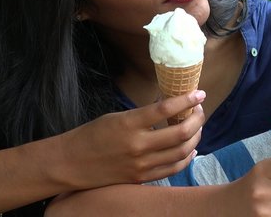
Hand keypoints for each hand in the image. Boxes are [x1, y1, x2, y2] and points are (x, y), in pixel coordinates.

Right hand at [55, 90, 205, 189]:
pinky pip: (173, 168)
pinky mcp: (141, 178)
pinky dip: (187, 157)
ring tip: (197, 127)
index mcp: (129, 124)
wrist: (70, 164)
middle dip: (197, 118)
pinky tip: (191, 148)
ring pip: (182, 151)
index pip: (166, 109)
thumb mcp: (117, 117)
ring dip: (195, 136)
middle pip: (180, 132)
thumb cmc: (93, 135)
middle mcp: (137, 145)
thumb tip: (171, 105)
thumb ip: (144, 114)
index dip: (187, 100)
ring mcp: (141, 164)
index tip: (199, 93)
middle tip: (200, 110)